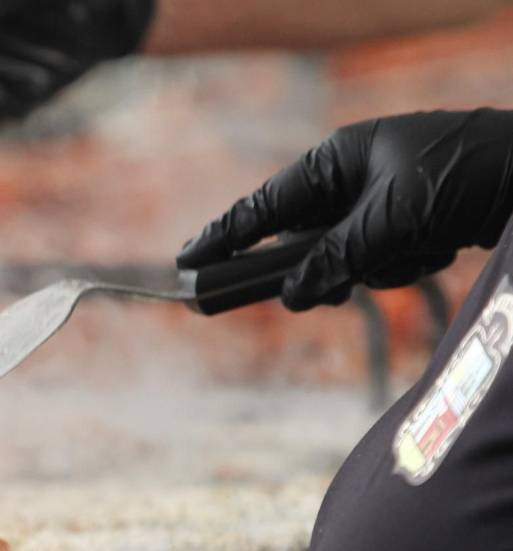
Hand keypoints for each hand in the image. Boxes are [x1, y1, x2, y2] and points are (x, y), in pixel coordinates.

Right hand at [177, 110, 512, 310]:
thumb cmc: (462, 177)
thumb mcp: (390, 220)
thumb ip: (334, 259)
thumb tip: (295, 295)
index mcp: (338, 157)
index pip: (266, 205)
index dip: (226, 235)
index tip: (188, 260)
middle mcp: (355, 176)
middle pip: (306, 239)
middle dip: (325, 265)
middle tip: (330, 289)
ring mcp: (384, 200)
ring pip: (346, 258)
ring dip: (377, 267)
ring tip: (414, 253)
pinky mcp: (413, 223)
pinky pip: (384, 261)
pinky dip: (406, 264)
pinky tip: (440, 249)